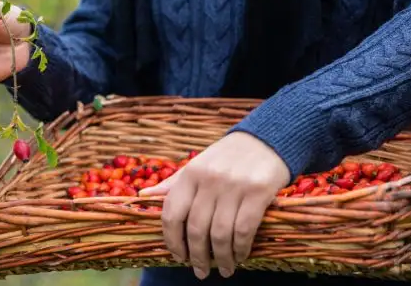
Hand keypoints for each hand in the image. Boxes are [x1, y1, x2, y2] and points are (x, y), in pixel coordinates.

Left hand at [139, 131, 289, 279]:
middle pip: (196, 228)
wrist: (266, 140)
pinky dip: (240, 248)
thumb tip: (144, 196)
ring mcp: (233, 185)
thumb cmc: (226, 157)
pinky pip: (244, 229)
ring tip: (224, 269)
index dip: (172, 240)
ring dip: (221, 257)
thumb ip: (173, 183)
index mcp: (190, 174)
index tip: (178, 257)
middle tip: (200, 271)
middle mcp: (209, 179)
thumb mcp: (197, 164)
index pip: (172, 213)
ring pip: (220, 233)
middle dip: (197, 256)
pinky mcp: (258, 192)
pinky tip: (240, 256)